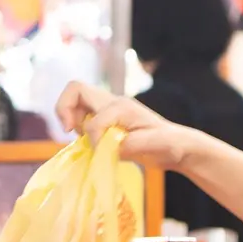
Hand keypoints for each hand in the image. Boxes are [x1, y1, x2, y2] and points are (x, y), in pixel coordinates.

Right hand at [55, 81, 199, 169]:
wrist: (178, 146)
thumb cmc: (171, 145)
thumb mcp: (158, 146)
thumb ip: (134, 144)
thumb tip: (110, 146)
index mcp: (123, 108)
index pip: (94, 121)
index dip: (92, 138)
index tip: (101, 152)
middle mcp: (113, 102)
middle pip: (75, 89)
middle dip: (64, 109)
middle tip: (69, 131)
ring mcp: (109, 109)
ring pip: (76, 100)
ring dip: (70, 117)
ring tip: (79, 137)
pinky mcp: (107, 119)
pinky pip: (82, 113)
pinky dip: (77, 125)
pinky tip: (89, 141)